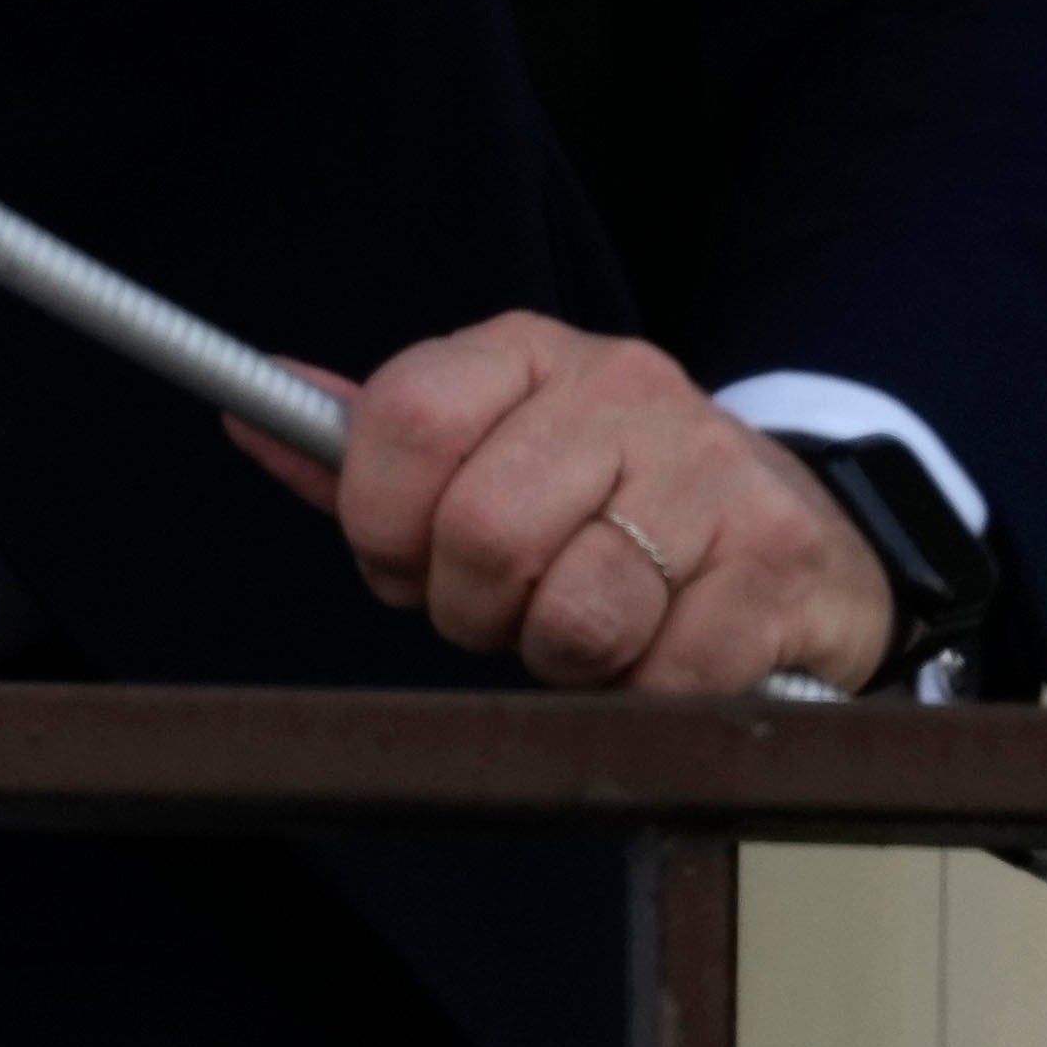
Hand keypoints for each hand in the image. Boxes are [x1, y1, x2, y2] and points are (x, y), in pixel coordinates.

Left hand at [233, 312, 900, 694]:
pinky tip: (667, 648)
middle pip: (481, 531)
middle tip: (504, 609)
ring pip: (573, 614)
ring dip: (559, 658)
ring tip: (590, 626)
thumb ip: (368, 450)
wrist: (799, 539)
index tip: (399, 558)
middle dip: (470, 606)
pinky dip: (647, 692)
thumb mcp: (489, 452)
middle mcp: (624, 389)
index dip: (379, 520)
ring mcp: (712, 470)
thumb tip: (246, 412)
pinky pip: (665, 673)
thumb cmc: (608, 504)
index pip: (407, 417)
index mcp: (529, 353)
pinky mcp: (778, 560)